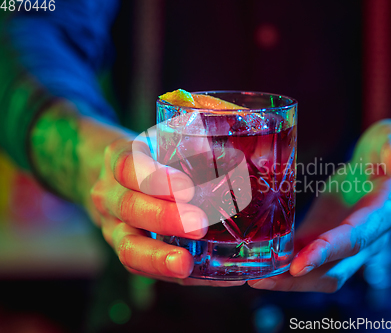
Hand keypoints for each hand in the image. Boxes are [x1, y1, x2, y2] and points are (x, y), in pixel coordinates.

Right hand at [87, 137, 243, 286]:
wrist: (110, 177)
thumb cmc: (151, 156)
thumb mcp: (163, 137)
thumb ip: (195, 137)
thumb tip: (247, 133)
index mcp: (122, 159)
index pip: (129, 166)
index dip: (157, 178)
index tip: (188, 188)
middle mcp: (111, 195)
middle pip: (130, 208)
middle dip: (165, 218)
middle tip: (199, 225)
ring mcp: (114, 227)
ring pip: (127, 248)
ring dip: (158, 258)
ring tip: (185, 265)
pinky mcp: (128, 251)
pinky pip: (143, 269)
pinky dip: (170, 275)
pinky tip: (198, 276)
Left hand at [249, 119, 390, 291]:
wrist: (389, 164)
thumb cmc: (390, 149)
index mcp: (384, 213)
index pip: (355, 239)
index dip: (327, 252)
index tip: (297, 265)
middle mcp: (369, 238)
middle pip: (335, 270)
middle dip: (299, 279)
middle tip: (260, 279)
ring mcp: (348, 242)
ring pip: (322, 273)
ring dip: (289, 280)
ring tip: (254, 277)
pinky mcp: (330, 236)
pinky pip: (309, 258)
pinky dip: (287, 265)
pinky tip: (261, 264)